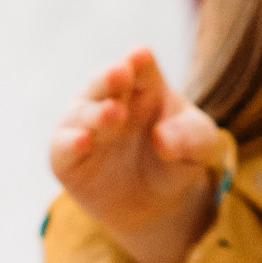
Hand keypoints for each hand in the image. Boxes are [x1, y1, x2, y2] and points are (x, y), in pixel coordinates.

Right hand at [49, 47, 226, 262]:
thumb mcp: (200, 147)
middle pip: (105, 81)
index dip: (140, 63)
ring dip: (96, 113)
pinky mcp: (66, 157)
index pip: (141, 67)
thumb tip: (162, 138)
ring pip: (82, 112)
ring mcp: (85, 125)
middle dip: (110, 78)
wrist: (157, 204)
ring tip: (114, 114)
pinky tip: (83, 141)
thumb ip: (189, 137)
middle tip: (120, 73)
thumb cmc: (178, 161)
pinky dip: (69, 143)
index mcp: (143, 85)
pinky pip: (62, 146)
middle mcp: (109, 98)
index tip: (141, 58)